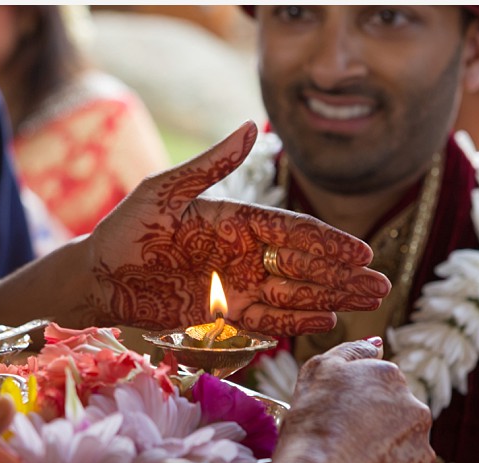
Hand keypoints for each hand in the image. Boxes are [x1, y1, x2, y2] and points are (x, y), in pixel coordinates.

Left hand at [0, 122, 389, 335]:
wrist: (97, 278)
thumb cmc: (126, 229)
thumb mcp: (166, 191)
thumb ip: (211, 165)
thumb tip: (252, 126)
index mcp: (235, 221)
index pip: (291, 232)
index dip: (327, 242)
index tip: (360, 251)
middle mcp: (243, 253)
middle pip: (303, 265)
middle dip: (342, 274)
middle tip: (380, 283)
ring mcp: (236, 284)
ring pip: (293, 293)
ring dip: (331, 297)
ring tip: (368, 303)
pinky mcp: (223, 312)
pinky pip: (267, 319)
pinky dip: (295, 320)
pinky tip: (325, 320)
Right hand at [262, 339, 434, 462]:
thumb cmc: (311, 425)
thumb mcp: (318, 371)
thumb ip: (351, 351)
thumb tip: (377, 344)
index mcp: (390, 376)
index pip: (377, 385)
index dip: (352, 402)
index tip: (334, 417)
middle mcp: (415, 408)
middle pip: (394, 415)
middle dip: (373, 427)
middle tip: (340, 443)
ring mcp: (421, 449)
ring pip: (400, 448)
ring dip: (381, 455)